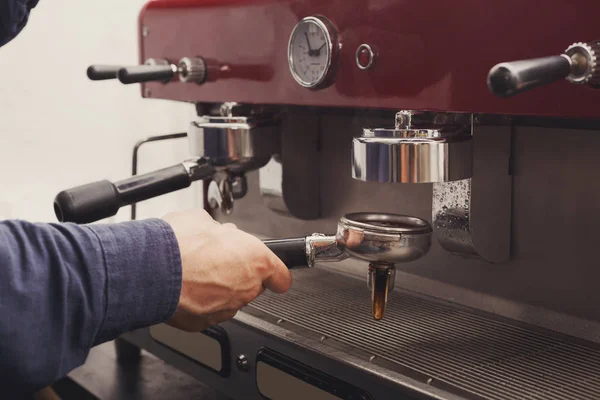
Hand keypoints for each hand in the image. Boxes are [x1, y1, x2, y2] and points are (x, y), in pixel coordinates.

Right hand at [162, 210, 291, 331]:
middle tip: (216, 262)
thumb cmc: (179, 243)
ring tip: (196, 274)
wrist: (152, 269)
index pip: (281, 276)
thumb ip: (219, 231)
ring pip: (230, 299)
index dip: (274, 272)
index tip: (270, 271)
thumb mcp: (204, 220)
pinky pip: (208, 312)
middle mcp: (246, 287)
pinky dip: (200, 303)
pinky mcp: (205, 322)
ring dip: (218, 290)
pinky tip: (186, 289)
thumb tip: (215, 231)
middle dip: (237, 274)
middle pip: (252, 285)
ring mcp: (227, 307)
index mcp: (256, 260)